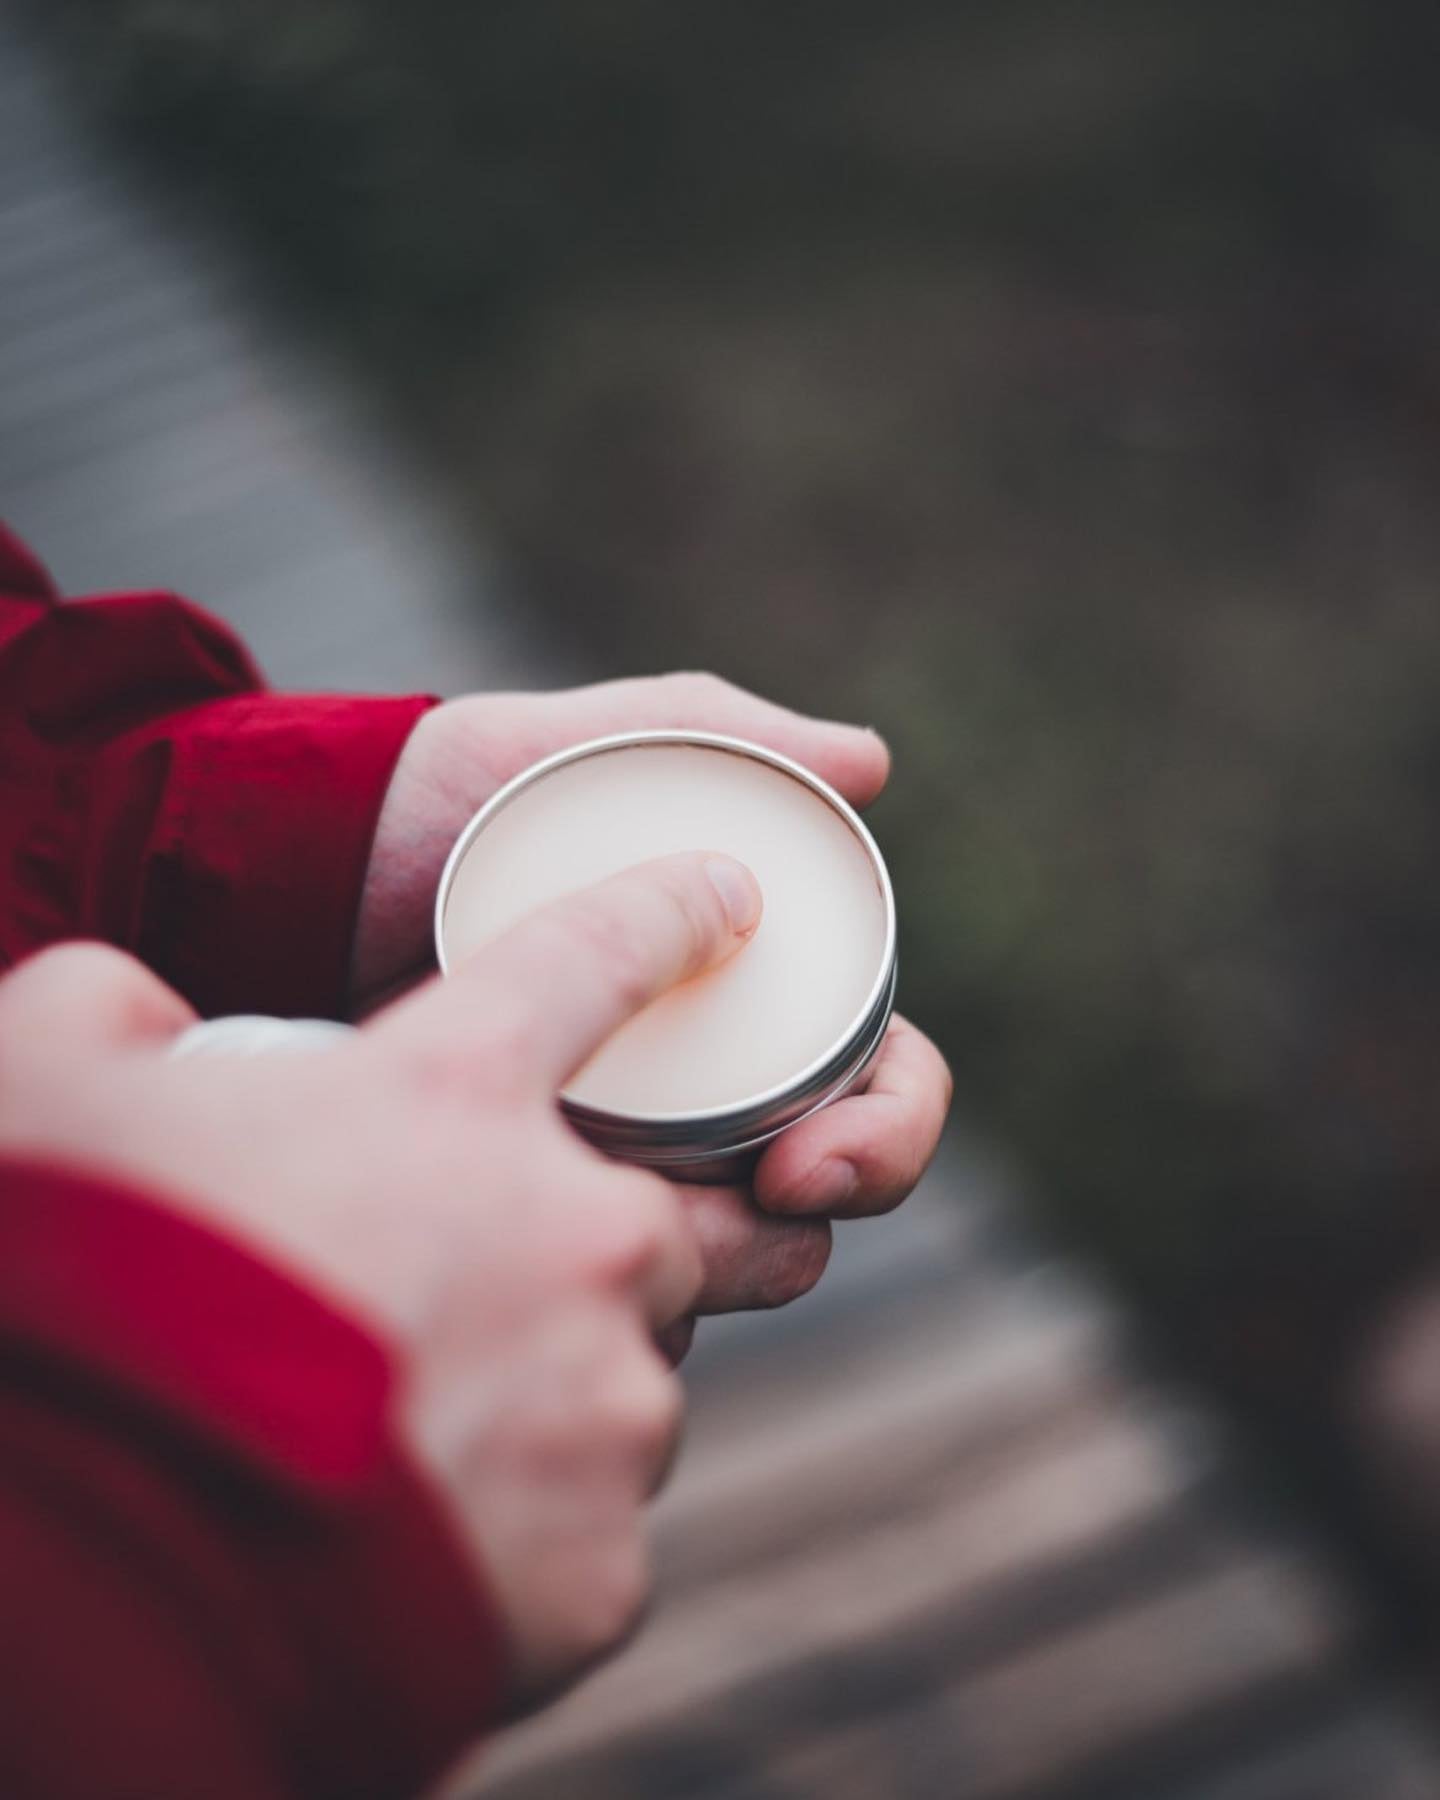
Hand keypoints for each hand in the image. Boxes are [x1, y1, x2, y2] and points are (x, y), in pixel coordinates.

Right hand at [0, 849, 761, 1708]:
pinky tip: (412, 1551)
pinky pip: (591, 1534)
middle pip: (647, 1219)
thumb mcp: (45, 1091)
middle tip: (455, 1302)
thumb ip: (112, 1015)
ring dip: (546, 1401)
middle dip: (580, 1253)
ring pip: (622, 1384)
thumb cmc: (77, 1297)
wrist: (89, 1571)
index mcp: (456, 1094)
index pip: (600, 955)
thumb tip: (138, 1022)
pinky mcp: (602, 1563)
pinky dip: (521, 1539)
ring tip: (407, 1442)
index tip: (725, 900)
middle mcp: (574, 1233)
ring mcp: (603, 1403)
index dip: (667, 915)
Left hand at [357, 672, 950, 1334]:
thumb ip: (721, 732)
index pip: (882, 1083)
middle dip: (824, 1216)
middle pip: (829, 1190)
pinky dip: (617, 1311)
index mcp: (748, 996)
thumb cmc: (445, 799)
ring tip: (649, 1269)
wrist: (295, 873)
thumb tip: (873, 763)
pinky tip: (564, 1301)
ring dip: (724, 1277)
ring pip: (730, 1260)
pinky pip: (607, 1294)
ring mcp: (622, 1156)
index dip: (889, 1132)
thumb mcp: (579, 745)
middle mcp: (708, 1085)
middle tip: (768, 1200)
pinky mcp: (532, 1203)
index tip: (816, 1158)